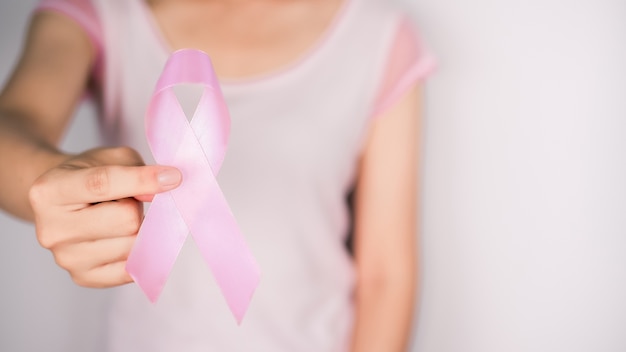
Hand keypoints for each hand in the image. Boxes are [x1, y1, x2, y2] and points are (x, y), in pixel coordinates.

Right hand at [28, 147, 181, 286]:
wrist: (62, 203)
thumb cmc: (89, 176)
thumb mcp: (109, 158)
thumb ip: (136, 169)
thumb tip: (160, 192)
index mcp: (50, 190)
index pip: (103, 184)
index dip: (143, 180)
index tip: (174, 177)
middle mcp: (52, 229)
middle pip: (126, 220)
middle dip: (138, 207)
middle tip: (126, 201)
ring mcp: (66, 258)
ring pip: (133, 245)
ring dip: (139, 230)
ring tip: (119, 219)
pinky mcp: (83, 278)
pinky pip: (132, 269)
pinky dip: (139, 252)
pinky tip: (124, 238)